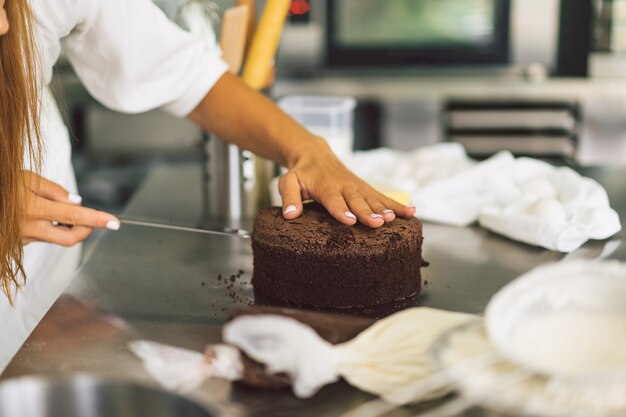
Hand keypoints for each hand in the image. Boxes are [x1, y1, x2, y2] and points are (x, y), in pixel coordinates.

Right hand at [21, 172, 120, 246]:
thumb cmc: (3, 184)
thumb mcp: (27, 178)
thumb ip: (54, 191)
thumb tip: (77, 203)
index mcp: (32, 209)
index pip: (74, 217)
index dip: (97, 219)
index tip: (115, 222)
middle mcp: (28, 228)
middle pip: (70, 239)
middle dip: (85, 230)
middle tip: (88, 219)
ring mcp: (22, 239)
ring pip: (56, 238)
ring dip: (64, 226)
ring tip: (50, 208)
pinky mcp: (18, 244)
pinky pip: (42, 237)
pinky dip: (49, 227)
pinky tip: (36, 214)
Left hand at [278, 138, 414, 227]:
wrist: (314, 153)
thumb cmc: (300, 172)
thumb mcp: (288, 181)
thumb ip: (289, 196)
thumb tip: (289, 215)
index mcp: (324, 185)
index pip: (333, 199)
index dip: (341, 210)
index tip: (349, 220)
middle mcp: (344, 186)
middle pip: (357, 200)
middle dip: (367, 211)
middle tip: (377, 222)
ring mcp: (357, 186)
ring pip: (372, 198)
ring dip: (384, 208)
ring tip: (394, 218)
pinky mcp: (365, 188)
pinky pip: (382, 196)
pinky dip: (397, 204)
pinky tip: (411, 212)